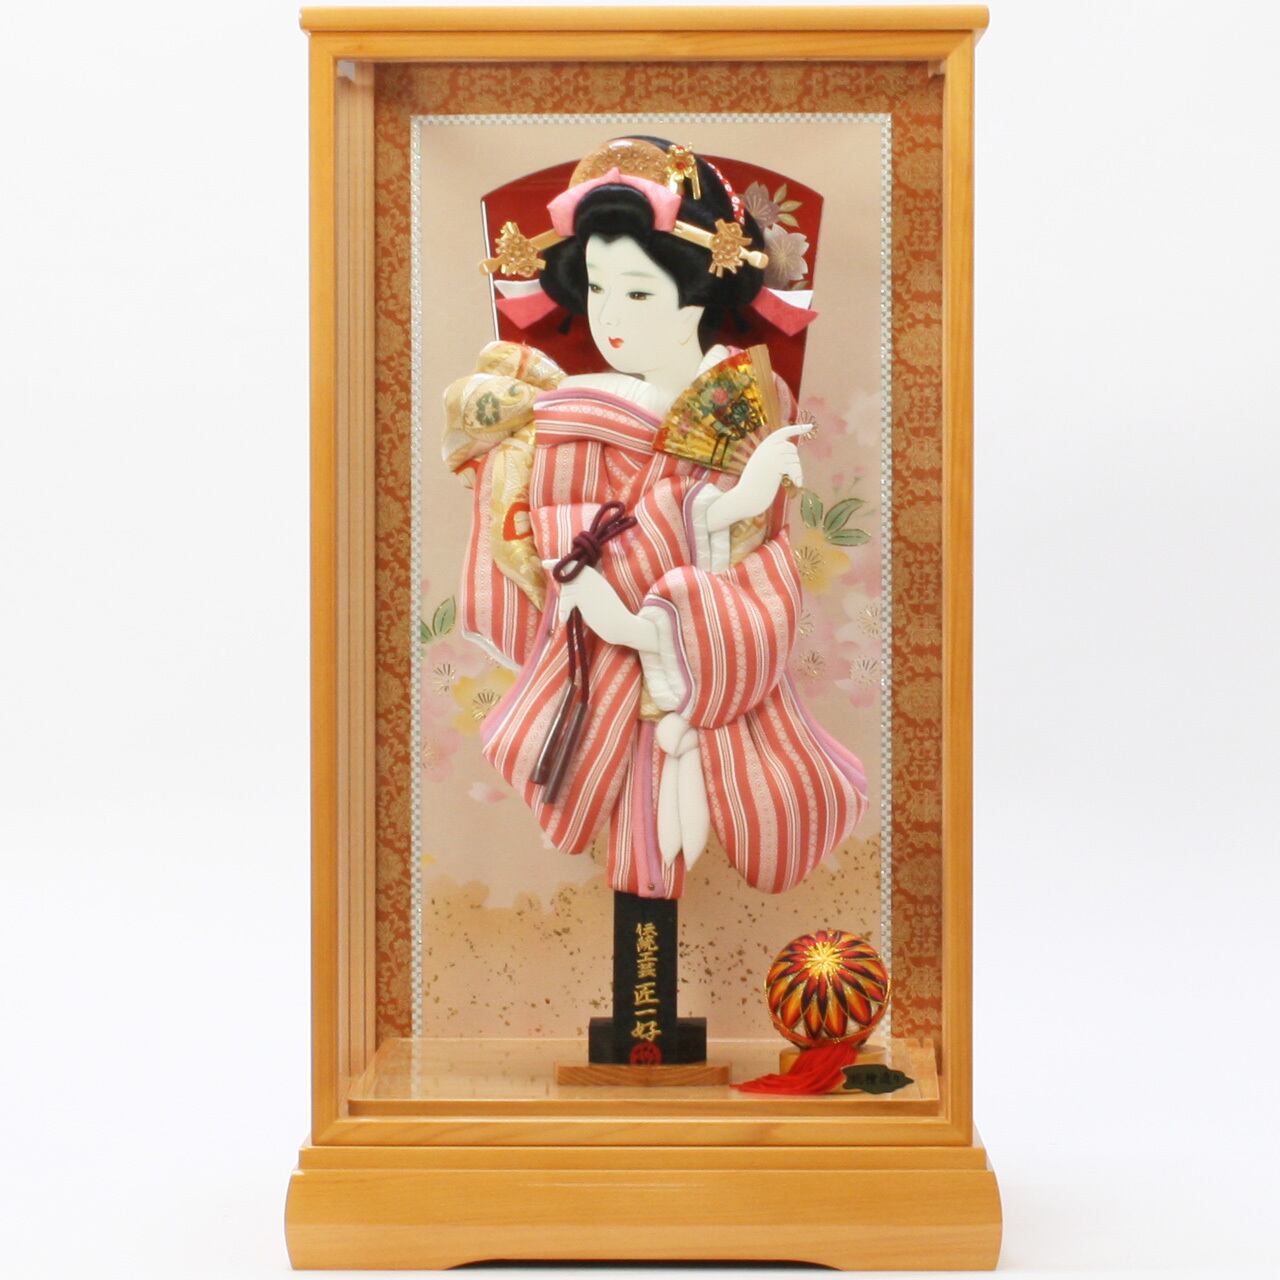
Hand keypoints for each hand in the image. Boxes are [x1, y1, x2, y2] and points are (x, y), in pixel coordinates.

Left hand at [541, 560, 659, 652]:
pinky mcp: (583, 595)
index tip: (545, 563)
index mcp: (595, 576)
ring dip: (564, 604)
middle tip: (561, 594)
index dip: (559, 564)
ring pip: (566, 590)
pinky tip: (563, 619)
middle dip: (562, 590)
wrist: (621, 624)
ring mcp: (588, 585)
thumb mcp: (598, 596)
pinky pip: (566, 600)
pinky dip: (563, 611)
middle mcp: (591, 577)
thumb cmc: (611, 615)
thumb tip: (566, 588)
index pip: (574, 565)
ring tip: (567, 615)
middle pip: (567, 578)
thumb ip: (585, 589)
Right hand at [707, 422, 806, 533]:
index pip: (782, 432)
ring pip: (794, 457)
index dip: (797, 429)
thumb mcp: (761, 467)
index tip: (810, 426)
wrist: (745, 498)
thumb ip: (774, 458)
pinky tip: (797, 484)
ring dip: (797, 470)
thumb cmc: (753, 487)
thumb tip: (792, 456)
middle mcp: (766, 449)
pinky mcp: (775, 465)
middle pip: (791, 447)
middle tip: (793, 476)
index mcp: (763, 447)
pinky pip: (794, 466)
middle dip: (795, 460)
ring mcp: (770, 456)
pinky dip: (798, 476)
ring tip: (793, 481)